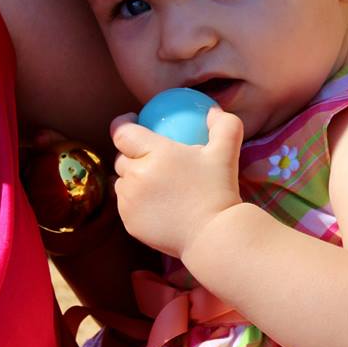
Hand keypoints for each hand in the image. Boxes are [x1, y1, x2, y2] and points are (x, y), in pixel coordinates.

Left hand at [111, 108, 243, 260]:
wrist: (213, 235)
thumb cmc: (219, 191)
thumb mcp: (226, 152)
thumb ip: (224, 125)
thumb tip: (212, 111)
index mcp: (155, 153)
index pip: (122, 132)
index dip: (123, 124)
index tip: (133, 121)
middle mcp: (136, 175)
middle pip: (121, 158)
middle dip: (131, 154)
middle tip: (151, 158)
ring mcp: (129, 201)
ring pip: (121, 182)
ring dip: (132, 179)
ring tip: (154, 183)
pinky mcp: (129, 223)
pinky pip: (126, 205)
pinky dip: (136, 202)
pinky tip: (156, 204)